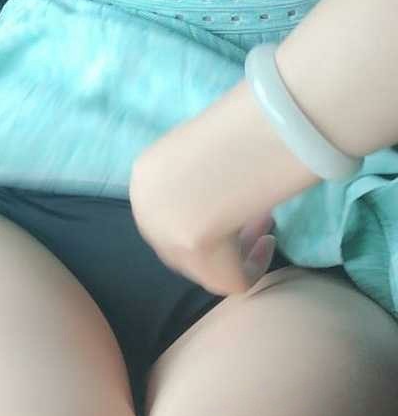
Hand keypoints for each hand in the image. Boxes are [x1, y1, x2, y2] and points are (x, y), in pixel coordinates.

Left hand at [127, 78, 302, 294]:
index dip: (208, 204)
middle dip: (222, 230)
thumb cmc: (216, 135)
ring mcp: (170, 246)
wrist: (217, 157)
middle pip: (186, 238)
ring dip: (238, 247)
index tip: (238, 191)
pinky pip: (230, 279)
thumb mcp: (197, 143)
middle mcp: (148, 217)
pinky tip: (269, 241)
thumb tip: (214, 167)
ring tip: (267, 223)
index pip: (173, 205)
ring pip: (207, 262)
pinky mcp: (202, 268)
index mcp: (145, 180)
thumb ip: (196, 163)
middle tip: (257, 213)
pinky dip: (251, 265)